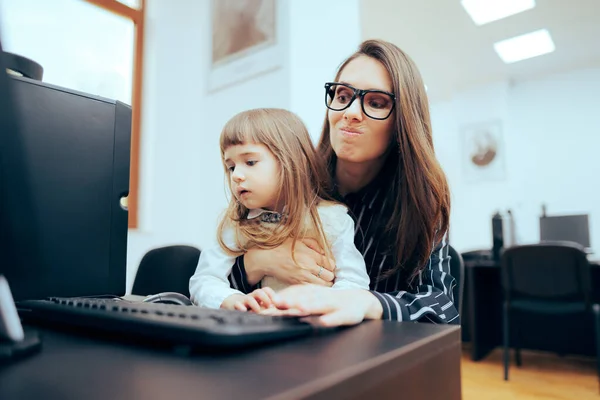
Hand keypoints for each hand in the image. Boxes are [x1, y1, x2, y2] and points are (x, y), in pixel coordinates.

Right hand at [220, 288, 278, 312]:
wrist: (232, 304)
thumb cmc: (251, 306)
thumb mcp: (261, 305)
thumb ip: (271, 306)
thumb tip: (286, 307)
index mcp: (259, 296)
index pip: (266, 290)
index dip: (271, 294)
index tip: (275, 302)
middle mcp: (252, 297)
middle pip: (259, 292)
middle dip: (265, 298)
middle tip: (269, 306)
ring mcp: (244, 301)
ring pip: (249, 298)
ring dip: (255, 304)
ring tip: (258, 311)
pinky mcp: (236, 306)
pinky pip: (237, 305)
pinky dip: (240, 307)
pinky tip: (244, 311)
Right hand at [244, 238, 335, 286]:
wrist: (267, 258)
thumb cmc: (283, 247)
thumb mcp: (300, 240)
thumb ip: (315, 244)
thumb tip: (326, 252)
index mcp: (310, 254)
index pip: (330, 263)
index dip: (330, 265)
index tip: (327, 265)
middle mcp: (309, 267)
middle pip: (330, 275)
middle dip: (329, 275)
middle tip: (325, 274)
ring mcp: (303, 277)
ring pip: (324, 285)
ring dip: (325, 283)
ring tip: (321, 280)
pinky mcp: (298, 285)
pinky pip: (314, 290)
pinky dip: (317, 288)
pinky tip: (313, 284)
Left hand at [269, 285, 383, 326]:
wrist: (360, 301)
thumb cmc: (333, 302)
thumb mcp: (316, 298)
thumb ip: (299, 299)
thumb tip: (277, 303)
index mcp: (314, 294)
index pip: (296, 295)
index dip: (283, 298)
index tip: (270, 303)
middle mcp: (322, 298)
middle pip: (305, 299)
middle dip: (292, 302)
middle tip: (278, 304)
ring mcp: (334, 306)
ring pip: (320, 306)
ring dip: (310, 307)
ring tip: (300, 309)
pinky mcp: (346, 315)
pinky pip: (337, 318)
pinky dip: (330, 319)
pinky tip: (323, 322)